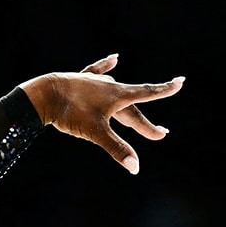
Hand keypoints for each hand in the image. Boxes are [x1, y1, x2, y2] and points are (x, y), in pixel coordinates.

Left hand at [21, 57, 182, 172]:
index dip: (165, 90)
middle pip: (132, 107)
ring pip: (117, 93)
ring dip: (128, 103)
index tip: (180, 82)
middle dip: (145, 123)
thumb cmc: (71, 112)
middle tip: (159, 134)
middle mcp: (110, 87)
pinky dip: (105, 67)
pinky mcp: (80, 80)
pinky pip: (97, 72)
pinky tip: (113, 59)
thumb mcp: (96, 132)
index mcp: (118, 96)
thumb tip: (135, 167)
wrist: (45, 94)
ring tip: (138, 105)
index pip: (147, 94)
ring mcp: (95, 82)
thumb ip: (116, 148)